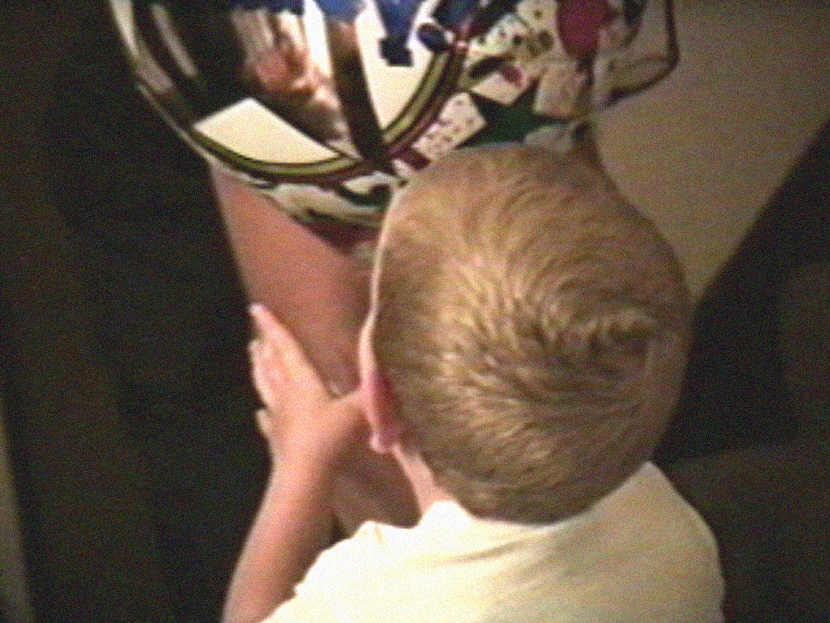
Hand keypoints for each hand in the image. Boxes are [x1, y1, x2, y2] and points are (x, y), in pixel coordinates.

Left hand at [248, 304, 366, 475]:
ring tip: (253, 357)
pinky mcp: (275, 439)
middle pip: (271, 365)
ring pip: (264, 387)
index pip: (285, 347)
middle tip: (256, 334)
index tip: (256, 308)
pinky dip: (263, 413)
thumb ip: (374, 390)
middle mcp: (285, 395)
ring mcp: (277, 418)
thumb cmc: (330, 437)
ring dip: (258, 370)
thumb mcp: (359, 410)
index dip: (273, 327)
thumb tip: (391, 368)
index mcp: (302, 381)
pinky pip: (266, 421)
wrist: (304, 475)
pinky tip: (260, 413)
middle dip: (264, 347)